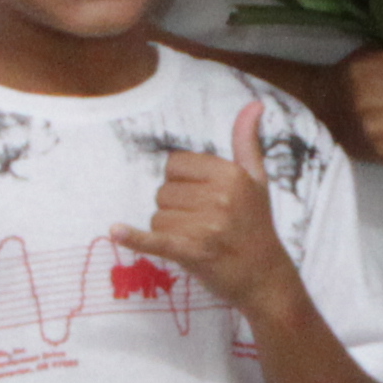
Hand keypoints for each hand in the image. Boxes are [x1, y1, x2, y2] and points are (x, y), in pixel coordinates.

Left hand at [114, 106, 306, 316]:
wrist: (266, 278)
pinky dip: (134, 238)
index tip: (202, 198)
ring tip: (197, 240)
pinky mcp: (193, 252)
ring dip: (169, 231)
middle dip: (176, 209)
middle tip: (203, 224)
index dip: (182, 182)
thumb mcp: (257, 179)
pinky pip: (156, 240)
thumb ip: (247, 142)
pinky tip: (116, 232)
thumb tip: (254, 104)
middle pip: (163, 192)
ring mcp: (206, 226)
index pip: (175, 165)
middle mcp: (218, 197)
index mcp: (229, 174)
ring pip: (157, 217)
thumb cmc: (257, 226)